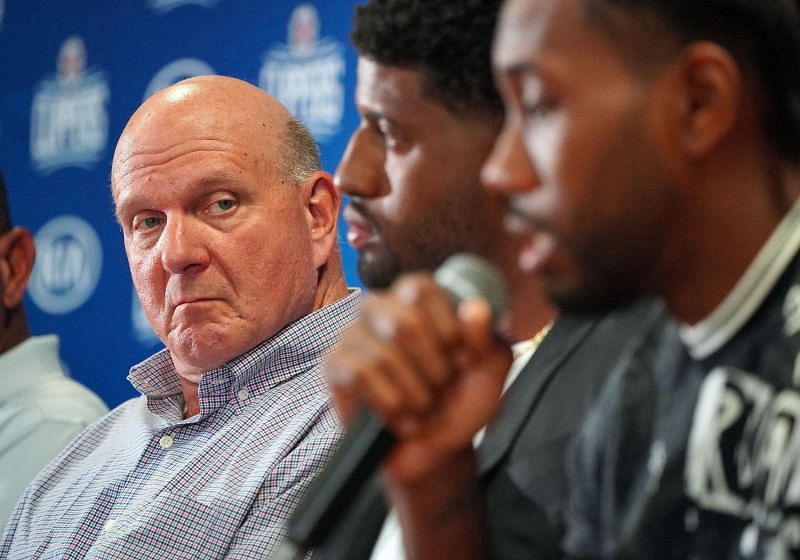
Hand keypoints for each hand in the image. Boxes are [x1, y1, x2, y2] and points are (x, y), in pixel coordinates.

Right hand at [325, 272, 511, 483]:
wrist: (435, 450)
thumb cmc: (460, 399)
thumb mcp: (488, 370)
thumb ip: (487, 338)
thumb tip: (475, 308)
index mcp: (415, 297)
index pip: (420, 289)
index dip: (447, 328)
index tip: (463, 360)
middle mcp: (379, 307)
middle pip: (404, 323)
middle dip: (434, 368)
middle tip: (443, 388)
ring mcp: (353, 336)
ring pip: (384, 356)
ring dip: (416, 394)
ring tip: (424, 408)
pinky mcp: (335, 366)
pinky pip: (359, 376)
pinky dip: (390, 404)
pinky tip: (401, 417)